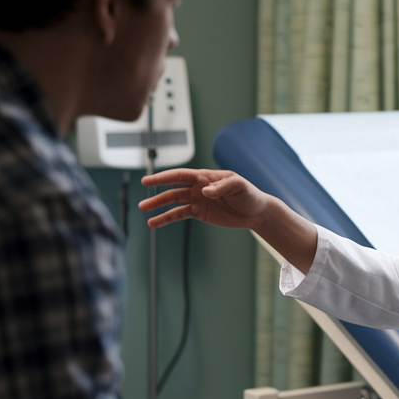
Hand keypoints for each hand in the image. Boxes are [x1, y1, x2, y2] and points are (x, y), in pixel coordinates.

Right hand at [139, 168, 270, 229]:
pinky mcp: (199, 213)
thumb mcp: (240, 186)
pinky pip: (180, 214)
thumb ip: (222, 187)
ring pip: (173, 202)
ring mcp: (197, 200)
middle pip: (173, 189)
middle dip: (157, 192)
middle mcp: (198, 187)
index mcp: (206, 177)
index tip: (148, 180)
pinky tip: (155, 222)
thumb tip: (204, 191)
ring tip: (144, 211)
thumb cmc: (249, 195)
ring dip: (159, 207)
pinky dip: (167, 218)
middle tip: (142, 195)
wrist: (256, 211)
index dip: (164, 177)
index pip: (181, 175)